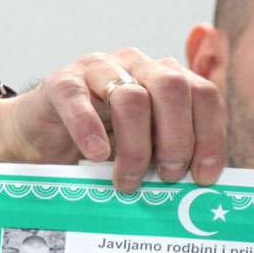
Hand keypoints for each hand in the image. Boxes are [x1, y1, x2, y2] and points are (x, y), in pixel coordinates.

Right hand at [0, 48, 225, 191]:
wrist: (42, 140)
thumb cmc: (103, 147)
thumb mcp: (149, 151)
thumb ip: (177, 156)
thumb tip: (207, 185)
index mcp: (167, 80)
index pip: (204, 94)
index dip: (211, 135)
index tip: (204, 176)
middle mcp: (138, 67)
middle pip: (174, 87)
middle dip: (177, 139)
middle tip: (167, 177)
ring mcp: (99, 71)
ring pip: (131, 97)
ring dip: (136, 147)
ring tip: (128, 181)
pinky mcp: (62, 84)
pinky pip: (79, 100)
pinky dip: (89, 130)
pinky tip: (96, 156)